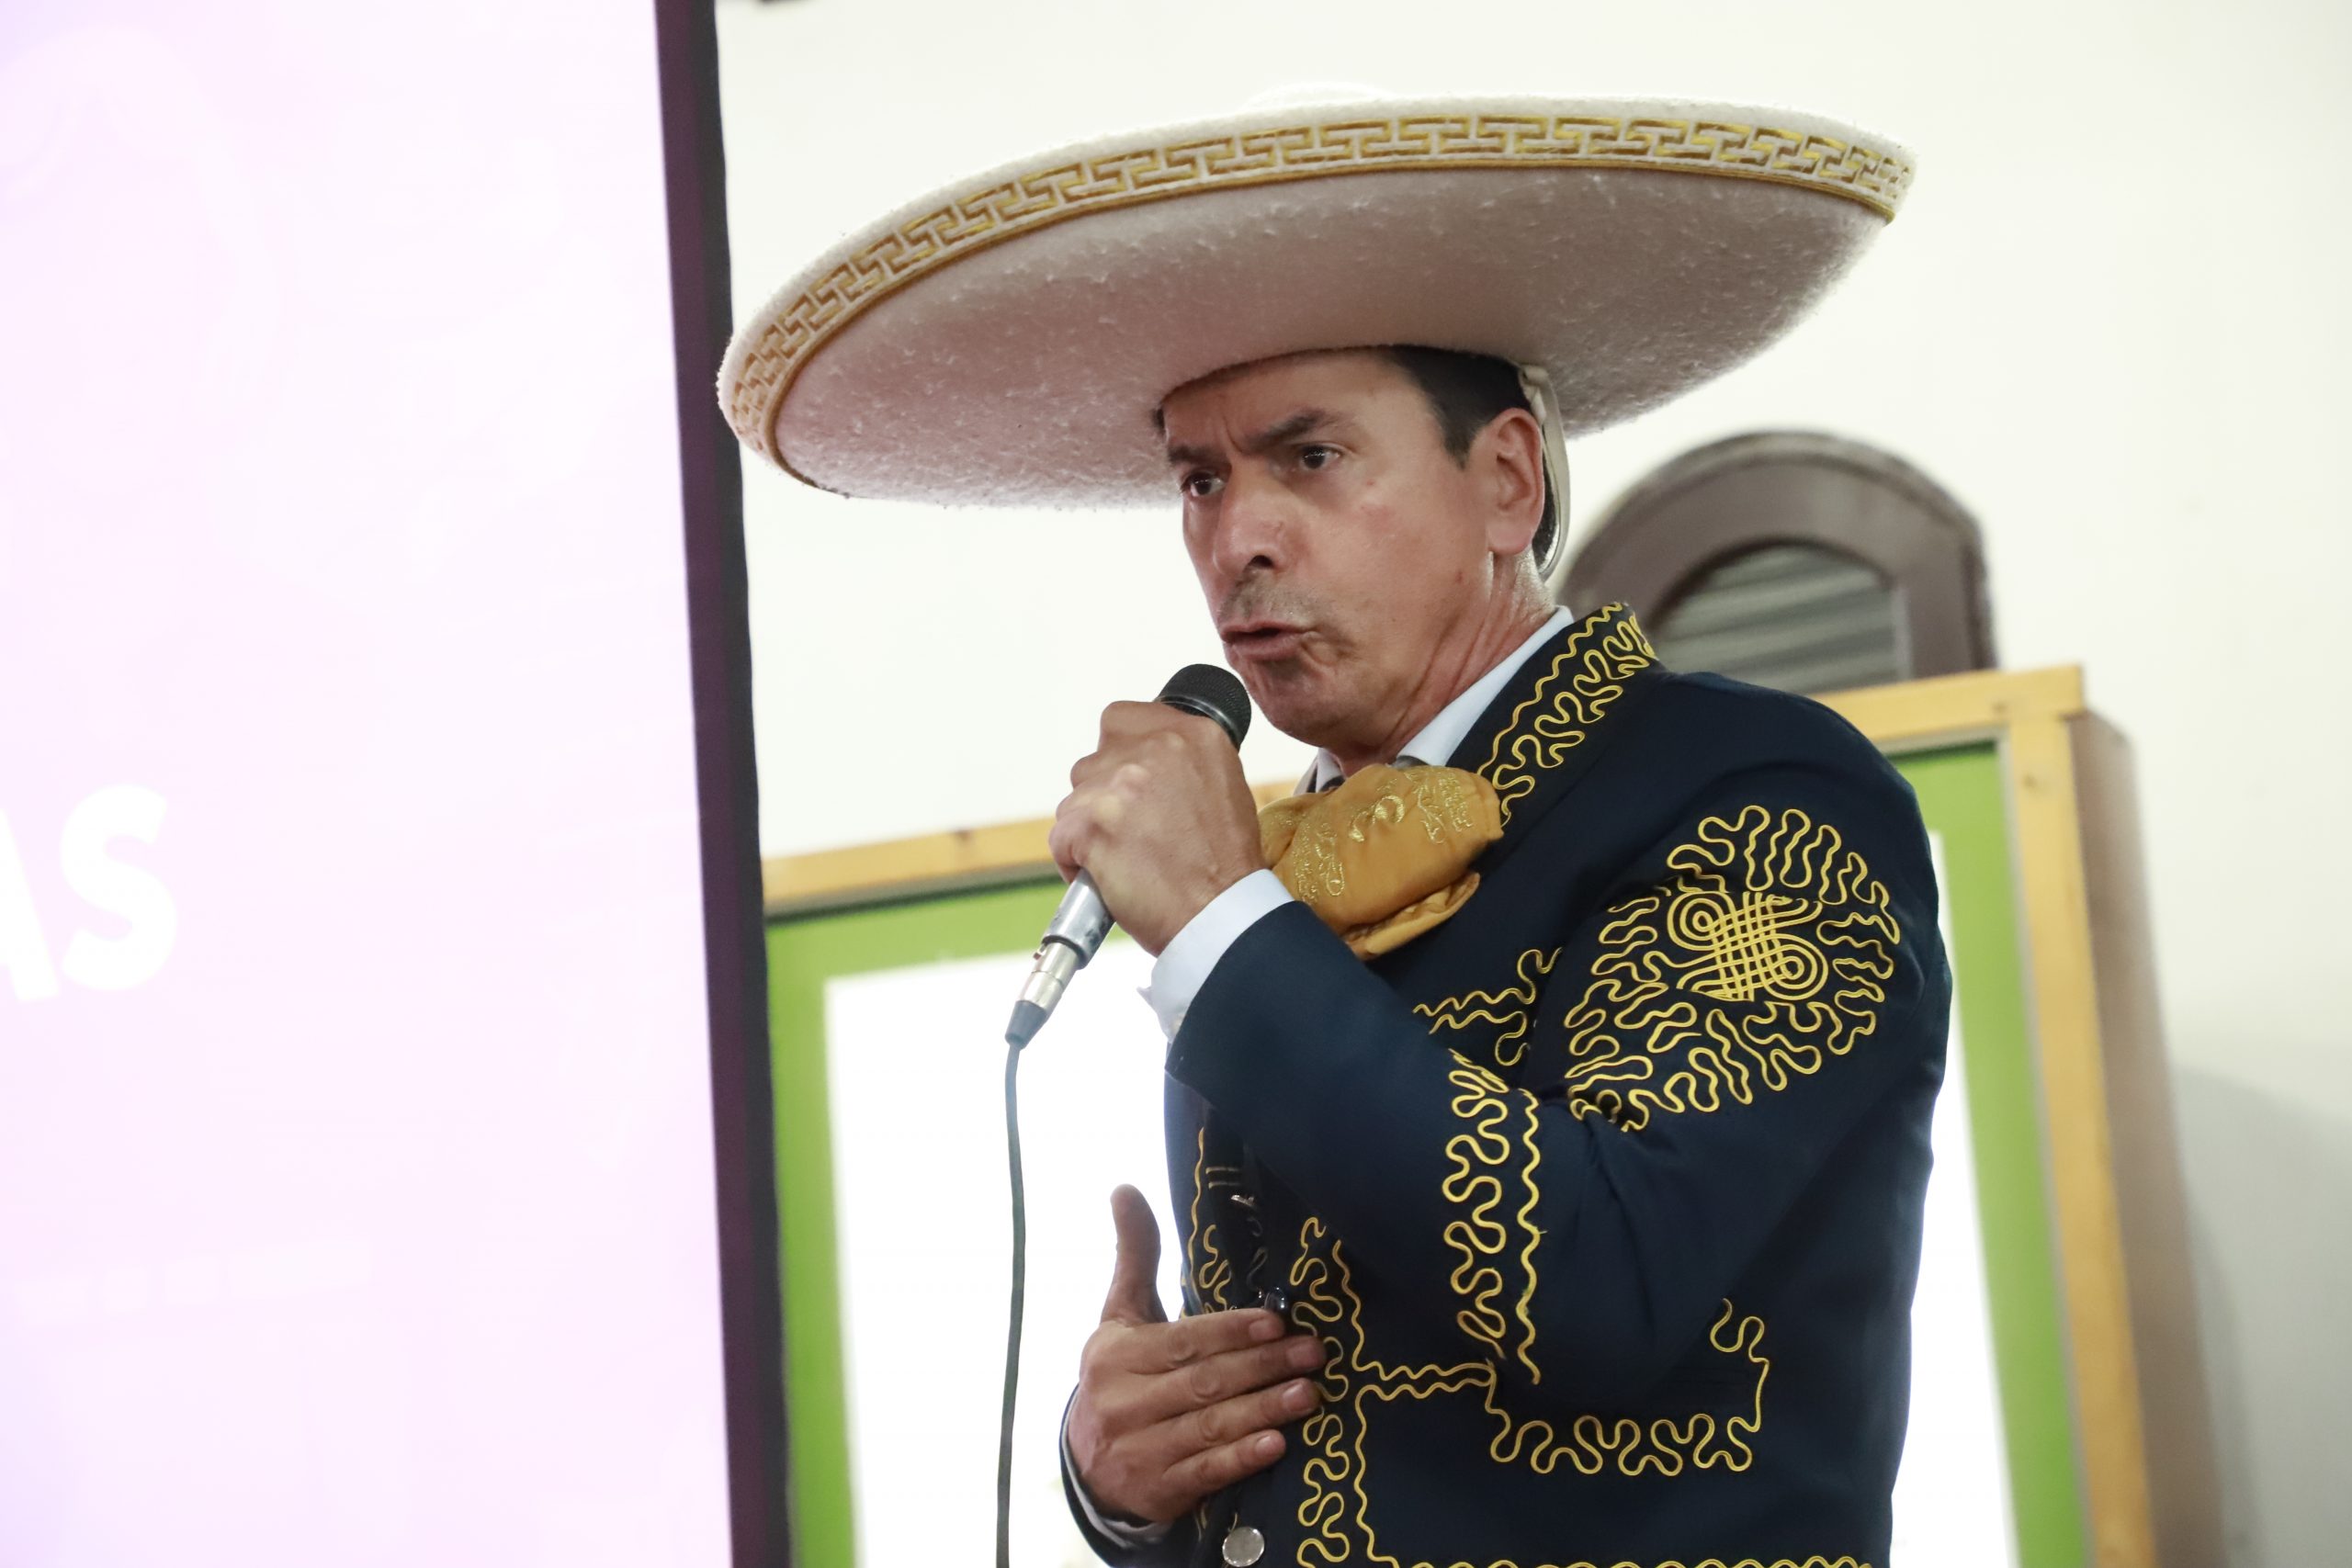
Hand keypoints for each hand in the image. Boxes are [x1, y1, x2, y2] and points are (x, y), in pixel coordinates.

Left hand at [1049, 702, 1263, 953]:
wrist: (1221, 915)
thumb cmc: (1225, 867)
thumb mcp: (1225, 787)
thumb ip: (1182, 761)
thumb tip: (1146, 760)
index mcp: (1193, 735)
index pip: (1123, 719)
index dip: (1120, 756)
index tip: (1131, 785)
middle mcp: (1156, 748)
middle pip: (1094, 760)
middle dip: (1104, 796)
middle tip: (1132, 832)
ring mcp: (1119, 784)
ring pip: (1075, 799)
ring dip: (1090, 829)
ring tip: (1127, 860)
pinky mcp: (1090, 823)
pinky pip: (1062, 837)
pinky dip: (1076, 862)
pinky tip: (1109, 877)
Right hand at [1067, 1186, 1325, 1524]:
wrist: (1089, 1465)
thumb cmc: (1122, 1376)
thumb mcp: (1121, 1317)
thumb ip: (1134, 1256)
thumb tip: (1125, 1187)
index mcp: (1115, 1356)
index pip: (1181, 1341)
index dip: (1230, 1331)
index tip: (1276, 1320)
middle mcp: (1121, 1404)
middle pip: (1203, 1382)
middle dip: (1262, 1366)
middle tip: (1313, 1353)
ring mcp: (1138, 1451)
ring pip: (1209, 1427)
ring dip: (1263, 1410)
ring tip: (1308, 1393)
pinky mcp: (1158, 1491)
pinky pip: (1206, 1472)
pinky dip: (1241, 1459)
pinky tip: (1277, 1445)